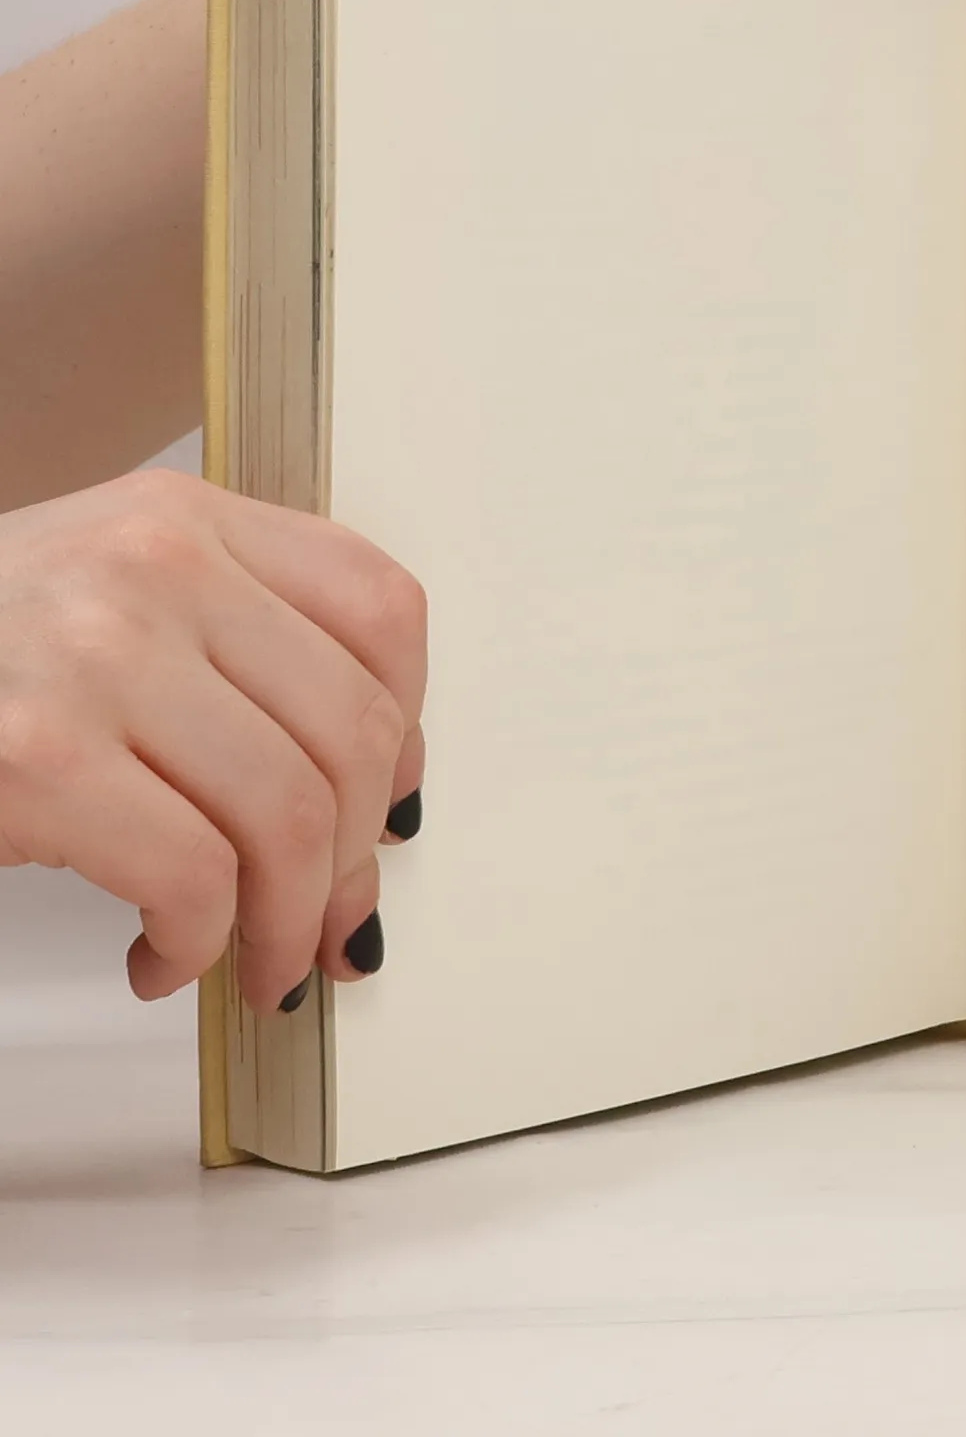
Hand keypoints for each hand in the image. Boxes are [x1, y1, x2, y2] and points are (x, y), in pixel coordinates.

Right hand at [0, 470, 427, 1012]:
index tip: (389, 806)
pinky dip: (202, 944)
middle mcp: (155, 567)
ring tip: (253, 962)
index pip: (382, 608)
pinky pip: (196, 877)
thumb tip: (388, 803)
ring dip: (288, 924)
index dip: (410, 728)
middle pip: (356, 728)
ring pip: (294, 814)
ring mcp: (96, 655)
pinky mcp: (36, 755)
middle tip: (324, 925)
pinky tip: (164, 957)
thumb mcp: (116, 610)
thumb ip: (248, 663)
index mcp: (188, 521)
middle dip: (356, 858)